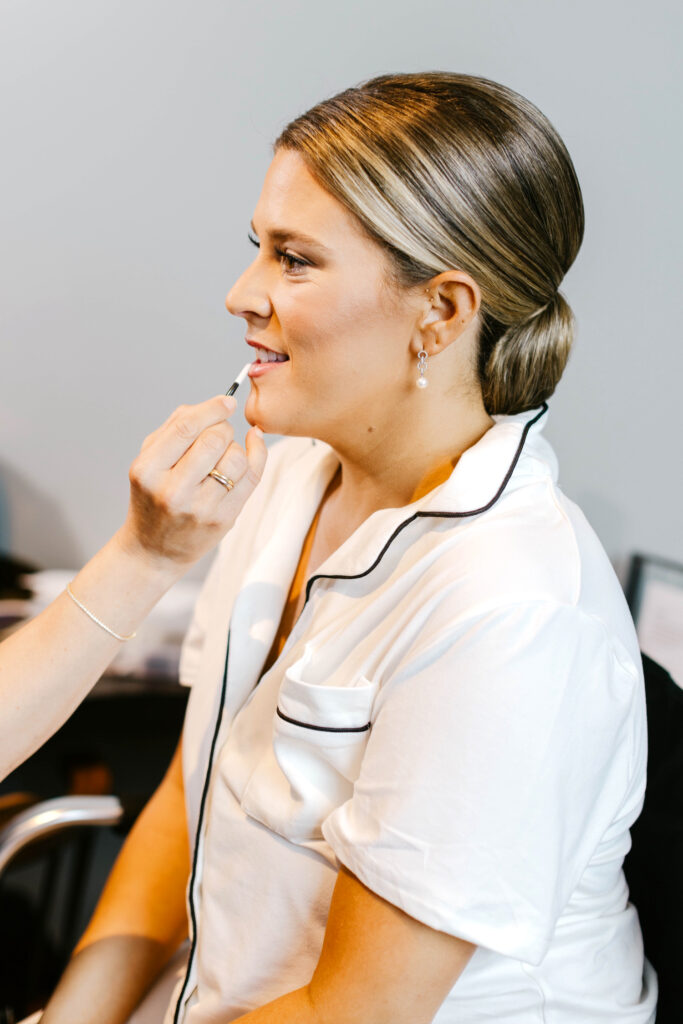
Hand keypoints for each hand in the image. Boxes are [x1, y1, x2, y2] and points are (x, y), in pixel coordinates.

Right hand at [118, 394, 266, 571]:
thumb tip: (211, 405)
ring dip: (236, 446)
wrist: (154, 550)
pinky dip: (257, 455)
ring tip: (223, 453)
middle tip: (219, 432)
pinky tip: (253, 445)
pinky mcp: (223, 520)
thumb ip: (174, 427)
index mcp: (148, 470)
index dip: (212, 409)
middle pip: (214, 439)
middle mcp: (173, 491)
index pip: (186, 428)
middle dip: (223, 428)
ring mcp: (200, 508)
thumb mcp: (148, 461)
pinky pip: (252, 478)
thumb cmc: (152, 498)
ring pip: (236, 458)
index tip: (227, 401)